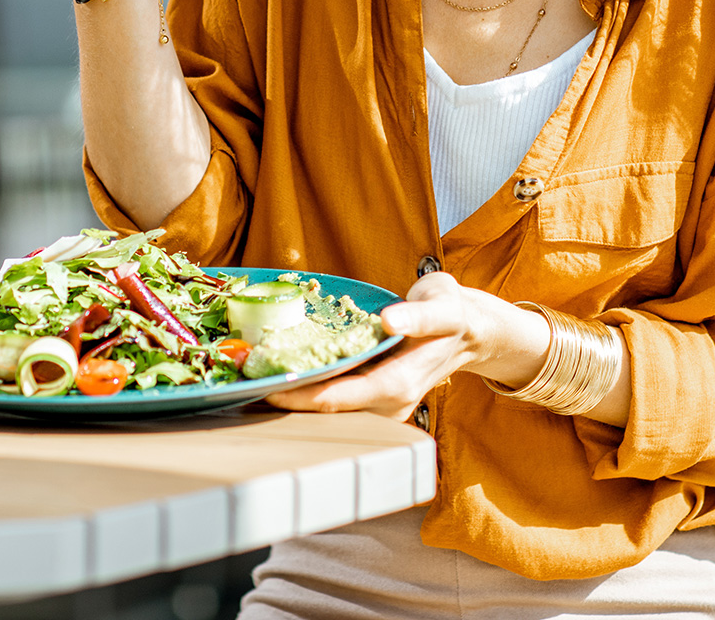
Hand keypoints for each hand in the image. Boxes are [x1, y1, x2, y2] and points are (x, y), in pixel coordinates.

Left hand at [263, 272, 550, 422]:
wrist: (469, 330)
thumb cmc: (452, 314)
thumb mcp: (442, 307)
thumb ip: (419, 316)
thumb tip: (390, 321)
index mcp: (399, 385)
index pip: (340, 398)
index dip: (303, 395)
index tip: (269, 385)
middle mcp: (387, 404)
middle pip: (326, 408)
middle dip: (287, 397)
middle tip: (245, 380)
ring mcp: (380, 405)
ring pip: (328, 406)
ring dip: (293, 395)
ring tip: (252, 376)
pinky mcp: (373, 397)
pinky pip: (336, 395)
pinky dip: (309, 386)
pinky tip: (282, 370)